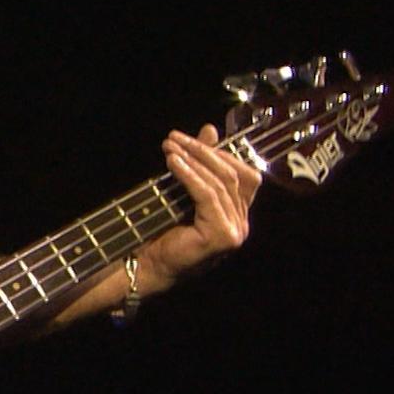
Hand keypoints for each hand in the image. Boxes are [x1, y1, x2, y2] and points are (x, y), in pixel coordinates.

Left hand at [138, 125, 261, 289]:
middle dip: (203, 152)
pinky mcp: (222, 236)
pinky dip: (190, 176)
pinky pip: (208, 196)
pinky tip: (173, 162)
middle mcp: (242, 224)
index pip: (243, 175)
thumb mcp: (185, 189)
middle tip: (175, 138)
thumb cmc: (164, 229)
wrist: (150, 265)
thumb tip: (210, 129)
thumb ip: (201, 162)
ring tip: (170, 147)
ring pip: (220, 184)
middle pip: (232, 176)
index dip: (220, 153)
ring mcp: (235, 232)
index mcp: (238, 214)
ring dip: (193, 160)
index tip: (190, 139)